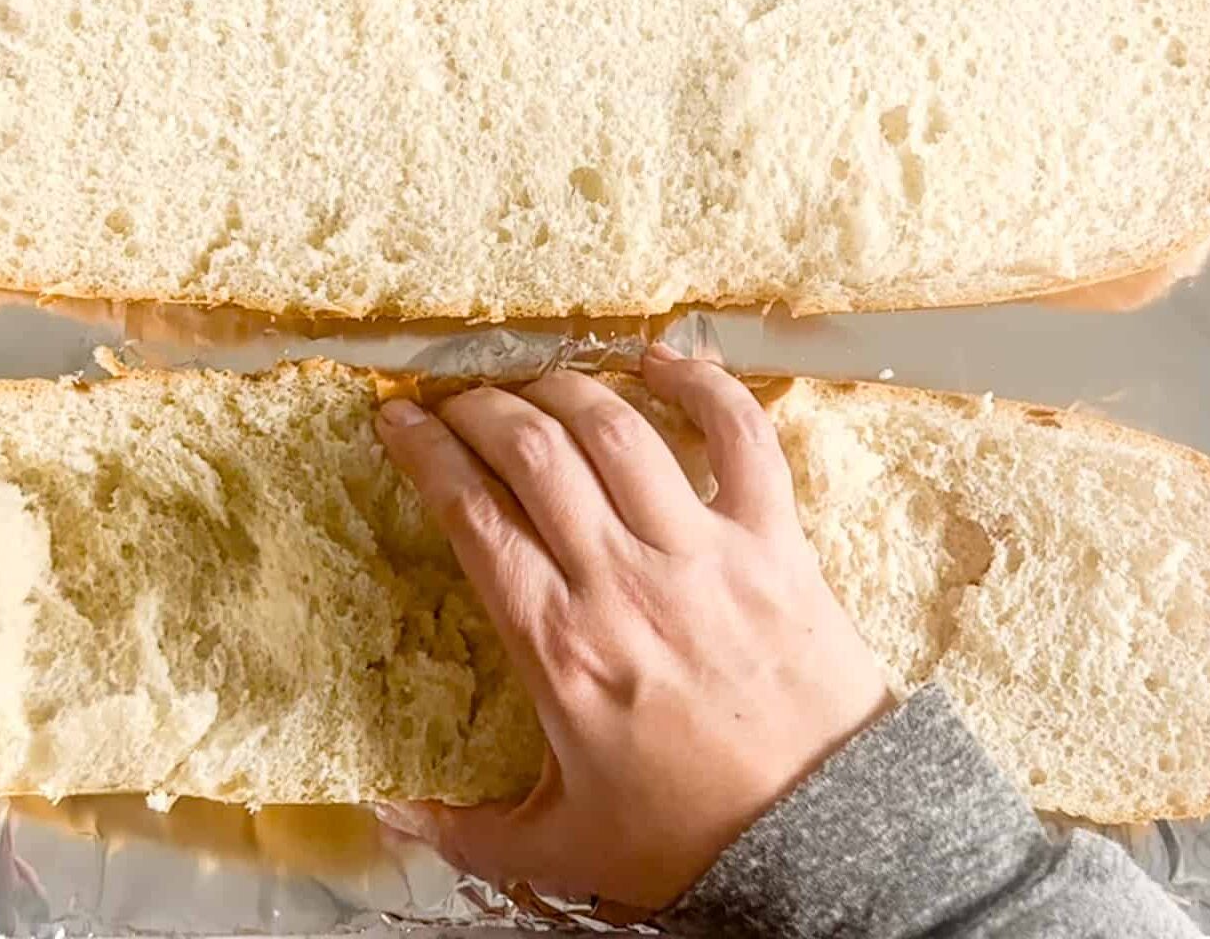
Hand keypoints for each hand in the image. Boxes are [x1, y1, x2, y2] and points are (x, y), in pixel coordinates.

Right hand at [373, 345, 891, 908]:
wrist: (823, 842)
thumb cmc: (690, 839)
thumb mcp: (560, 848)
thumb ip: (463, 830)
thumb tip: (385, 814)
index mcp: (559, 644)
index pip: (471, 514)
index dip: (424, 452)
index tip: (397, 421)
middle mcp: (623, 579)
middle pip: (533, 450)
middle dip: (481, 405)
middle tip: (457, 400)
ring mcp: (703, 551)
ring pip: (618, 428)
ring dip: (565, 386)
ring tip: (535, 383)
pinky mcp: (774, 541)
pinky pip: (741, 435)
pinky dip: (703, 385)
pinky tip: (662, 361)